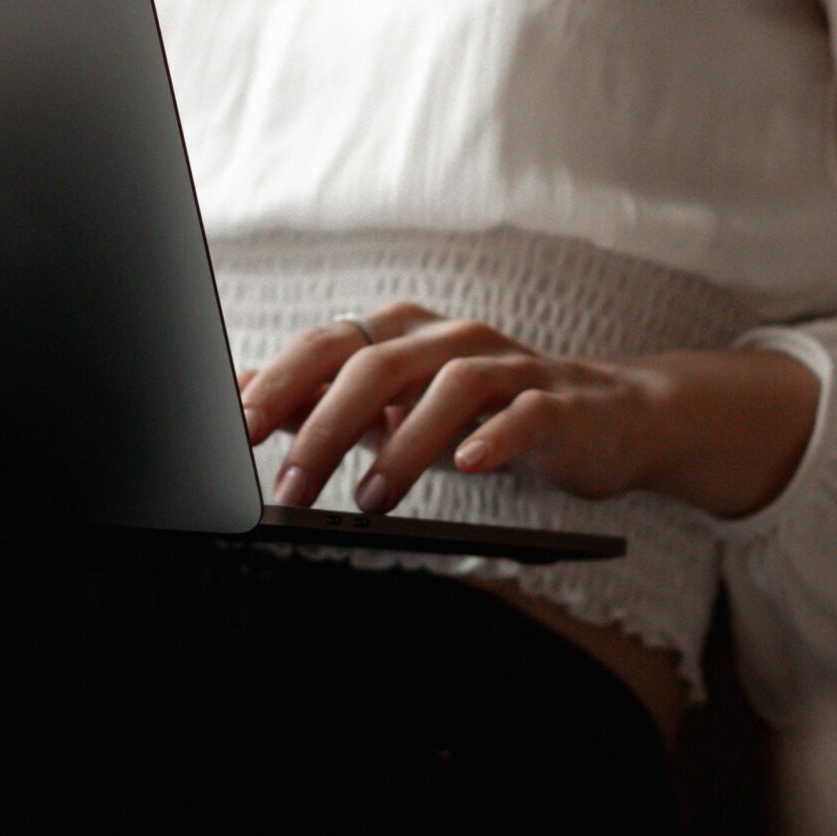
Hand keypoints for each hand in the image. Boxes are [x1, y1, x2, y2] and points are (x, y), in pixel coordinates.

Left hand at [237, 301, 663, 514]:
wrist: (597, 419)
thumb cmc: (481, 415)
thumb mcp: (394, 410)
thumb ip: (324, 403)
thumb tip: (243, 397)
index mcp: (403, 334)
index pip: (328, 346)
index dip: (280, 382)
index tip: (239, 427)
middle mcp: (451, 338)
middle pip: (378, 363)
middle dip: (327, 424)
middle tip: (294, 484)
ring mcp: (508, 366)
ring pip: (449, 387)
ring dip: (402, 446)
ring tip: (370, 500)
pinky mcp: (557, 402)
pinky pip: (526, 412)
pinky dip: (494, 438)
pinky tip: (470, 466)